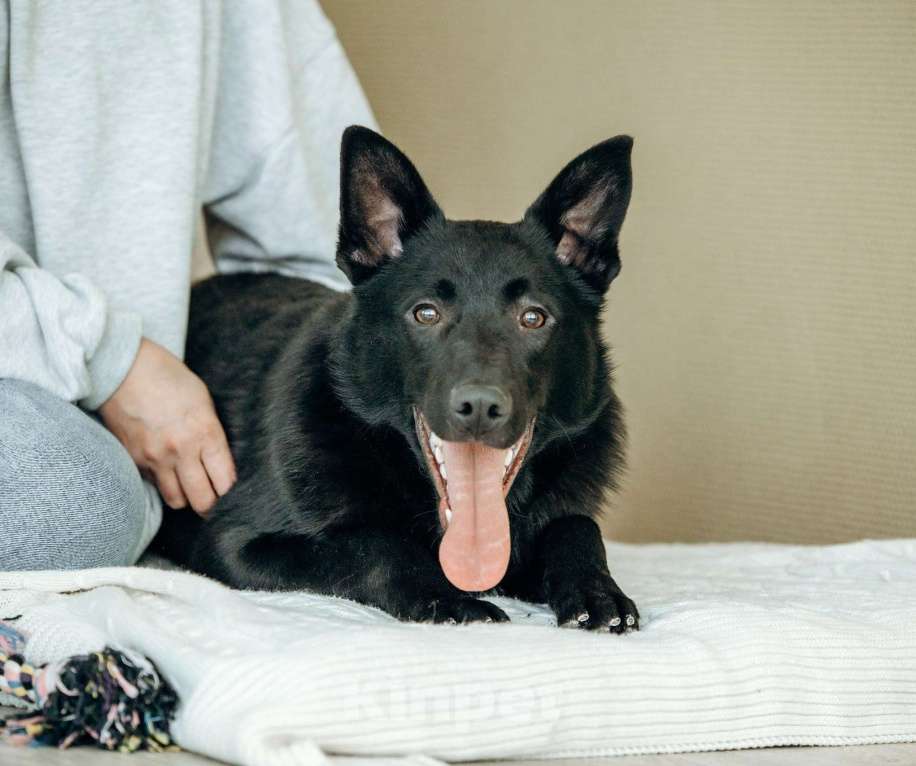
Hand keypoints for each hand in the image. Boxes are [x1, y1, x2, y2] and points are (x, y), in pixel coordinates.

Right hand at [99, 338, 236, 514]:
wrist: (121, 368)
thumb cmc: (168, 377)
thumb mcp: (203, 400)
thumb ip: (212, 433)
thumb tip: (218, 462)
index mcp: (205, 433)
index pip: (225, 482)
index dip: (232, 493)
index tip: (233, 493)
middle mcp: (181, 451)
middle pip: (202, 501)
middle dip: (211, 504)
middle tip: (214, 498)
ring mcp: (154, 458)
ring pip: (177, 500)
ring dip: (187, 497)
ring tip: (191, 486)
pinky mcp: (134, 460)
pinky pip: (154, 485)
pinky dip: (163, 483)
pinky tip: (168, 470)